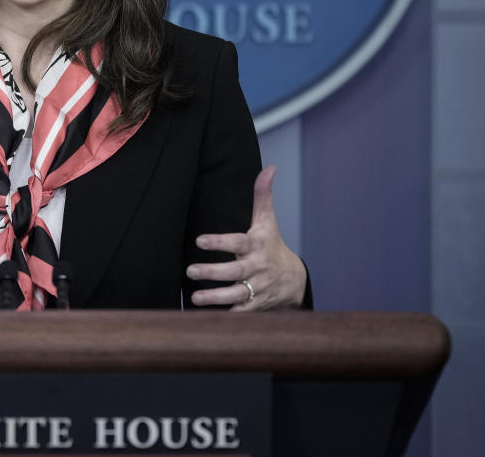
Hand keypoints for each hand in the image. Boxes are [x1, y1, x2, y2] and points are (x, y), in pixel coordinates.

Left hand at [186, 165, 307, 309]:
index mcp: (256, 246)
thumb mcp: (267, 221)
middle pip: (234, 272)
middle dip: (212, 273)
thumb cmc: (271, 245)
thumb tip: (269, 167)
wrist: (294, 279)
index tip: (199, 240)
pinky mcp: (255, 305)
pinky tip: (207, 317)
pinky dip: (227, 315)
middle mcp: (257, 268)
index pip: (237, 243)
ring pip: (235, 295)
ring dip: (215, 298)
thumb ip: (262, 196)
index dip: (219, 242)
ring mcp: (257, 288)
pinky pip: (240, 312)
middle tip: (190, 271)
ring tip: (195, 298)